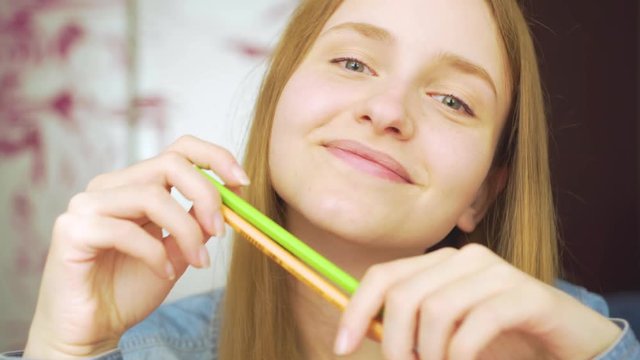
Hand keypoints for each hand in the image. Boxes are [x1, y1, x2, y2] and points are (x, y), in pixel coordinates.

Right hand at [24, 135, 249, 357]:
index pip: (179, 150)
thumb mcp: (179, 250)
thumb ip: (200, 223)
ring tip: (198, 261)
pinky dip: (156, 255)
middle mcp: (111, 185)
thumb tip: (231, 200)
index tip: (242, 183)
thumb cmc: (131, 287)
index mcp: (136, 184)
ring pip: (152, 196)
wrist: (93, 327)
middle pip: (170, 164)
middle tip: (222, 230)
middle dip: (206, 196)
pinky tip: (164, 272)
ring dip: (187, 231)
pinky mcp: (73, 229)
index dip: (215, 158)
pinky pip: (126, 231)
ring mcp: (88, 204)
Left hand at [335, 244, 620, 359]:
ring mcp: (496, 272)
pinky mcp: (525, 294)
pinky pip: (475, 325)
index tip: (343, 347)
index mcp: (441, 263)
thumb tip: (363, 334)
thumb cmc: (501, 341)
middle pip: (403, 295)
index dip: (356, 310)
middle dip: (396, 345)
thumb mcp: (446, 335)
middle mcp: (465, 259)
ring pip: (435, 311)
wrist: (567, 342)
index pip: (383, 276)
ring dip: (431, 355)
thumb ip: (410, 329)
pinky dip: (461, 357)